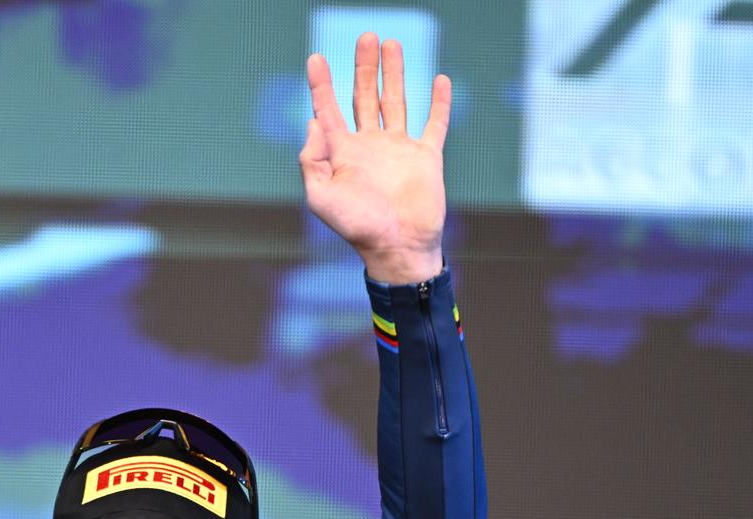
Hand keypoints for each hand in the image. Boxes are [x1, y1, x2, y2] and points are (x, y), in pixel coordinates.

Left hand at [300, 32, 450, 284]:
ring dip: (393, 73)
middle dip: (364, 67)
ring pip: (396, 101)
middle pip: (364, 96)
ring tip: (390, 44)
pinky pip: (435, 124)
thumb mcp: (321, 197)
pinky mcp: (426, 157)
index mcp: (343, 153)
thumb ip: (312, 159)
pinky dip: (439, 103)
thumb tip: (314, 122)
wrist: (397, 247)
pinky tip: (439, 80)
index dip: (320, 85)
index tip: (315, 59)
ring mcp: (399, 149)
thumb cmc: (357, 227)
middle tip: (365, 36)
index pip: (328, 110)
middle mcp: (370, 146)